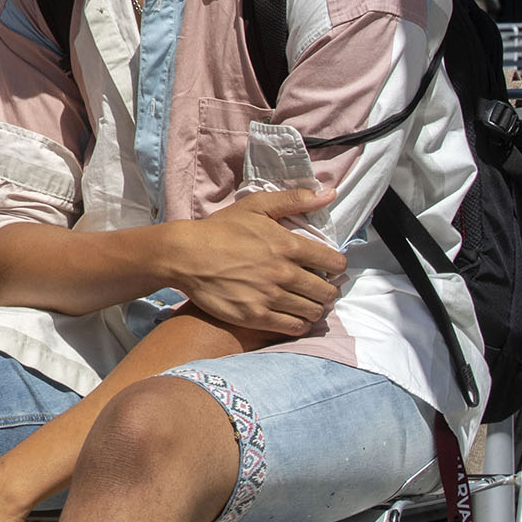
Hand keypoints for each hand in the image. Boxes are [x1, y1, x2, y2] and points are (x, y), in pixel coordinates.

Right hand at [162, 187, 344, 335]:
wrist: (186, 256)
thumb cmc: (221, 229)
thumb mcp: (256, 206)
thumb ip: (295, 200)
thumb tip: (330, 194)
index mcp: (288, 245)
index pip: (334, 262)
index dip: (335, 265)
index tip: (327, 267)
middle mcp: (283, 273)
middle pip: (326, 291)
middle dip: (327, 289)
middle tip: (317, 287)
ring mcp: (270, 297)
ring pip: (313, 311)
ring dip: (314, 307)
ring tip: (305, 301)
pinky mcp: (256, 316)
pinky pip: (294, 327)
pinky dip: (300, 323)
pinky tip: (294, 316)